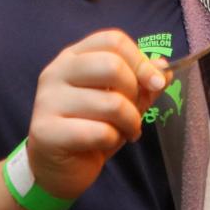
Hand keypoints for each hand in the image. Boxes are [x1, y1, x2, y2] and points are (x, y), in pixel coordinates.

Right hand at [26, 30, 167, 201]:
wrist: (57, 169)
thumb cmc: (90, 128)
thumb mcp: (121, 102)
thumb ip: (140, 83)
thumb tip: (163, 68)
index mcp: (73, 57)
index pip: (112, 40)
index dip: (140, 60)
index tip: (155, 82)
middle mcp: (56, 72)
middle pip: (112, 65)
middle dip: (135, 93)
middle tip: (134, 112)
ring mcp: (47, 100)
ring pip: (111, 103)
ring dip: (130, 122)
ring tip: (126, 131)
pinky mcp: (46, 131)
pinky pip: (100, 131)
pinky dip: (113, 139)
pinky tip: (108, 143)